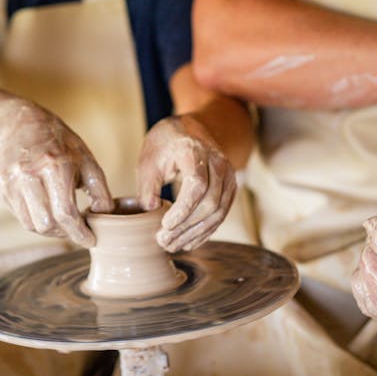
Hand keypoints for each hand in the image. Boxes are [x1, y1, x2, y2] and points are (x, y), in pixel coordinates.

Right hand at [0, 97, 113, 245]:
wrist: (22, 126)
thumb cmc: (61, 145)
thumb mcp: (87, 161)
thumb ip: (100, 191)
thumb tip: (105, 218)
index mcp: (54, 165)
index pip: (65, 213)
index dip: (79, 232)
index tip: (90, 240)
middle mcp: (28, 174)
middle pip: (46, 224)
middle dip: (65, 233)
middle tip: (77, 228)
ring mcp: (10, 182)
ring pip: (31, 225)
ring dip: (49, 229)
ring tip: (62, 218)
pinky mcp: (1, 188)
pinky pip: (20, 216)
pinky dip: (35, 219)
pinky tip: (45, 206)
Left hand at [136, 115, 235, 251]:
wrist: (189, 129)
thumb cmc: (165, 144)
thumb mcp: (149, 159)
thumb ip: (148, 185)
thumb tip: (149, 209)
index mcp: (195, 152)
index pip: (197, 186)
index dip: (182, 210)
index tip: (164, 225)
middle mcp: (217, 163)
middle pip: (210, 202)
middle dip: (186, 227)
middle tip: (164, 242)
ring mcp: (227, 175)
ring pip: (218, 212)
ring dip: (196, 233)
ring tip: (173, 246)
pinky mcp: (229, 187)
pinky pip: (222, 213)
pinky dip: (206, 230)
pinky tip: (189, 242)